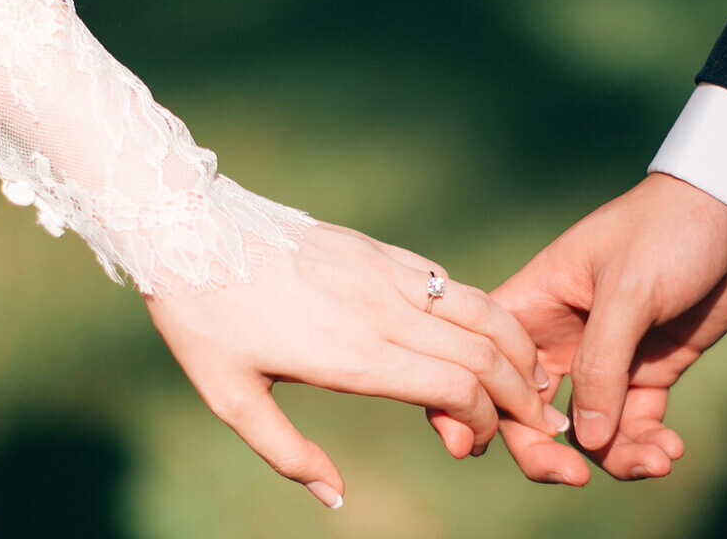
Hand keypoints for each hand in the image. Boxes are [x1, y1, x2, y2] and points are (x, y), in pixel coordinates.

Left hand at [145, 222, 570, 507]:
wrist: (187, 228)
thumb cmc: (204, 320)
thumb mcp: (231, 399)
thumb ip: (288, 453)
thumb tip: (335, 498)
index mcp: (354, 355)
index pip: (455, 387)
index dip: (482, 421)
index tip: (472, 444)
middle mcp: (382, 311)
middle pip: (485, 352)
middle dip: (523, 394)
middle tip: (539, 422)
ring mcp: (385, 274)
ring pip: (481, 309)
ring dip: (519, 347)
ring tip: (535, 378)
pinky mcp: (379, 250)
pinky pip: (449, 282)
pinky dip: (484, 312)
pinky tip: (488, 334)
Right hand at [488, 173, 726, 484]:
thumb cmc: (669, 229)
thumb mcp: (629, 289)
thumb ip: (601, 365)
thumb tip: (585, 441)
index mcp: (533, 304)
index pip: (487, 364)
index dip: (477, 407)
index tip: (485, 447)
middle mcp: (559, 338)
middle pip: (530, 413)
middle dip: (546, 453)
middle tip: (574, 479)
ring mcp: (605, 358)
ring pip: (588, 430)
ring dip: (614, 456)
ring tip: (656, 461)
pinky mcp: (649, 370)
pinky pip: (635, 424)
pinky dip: (647, 444)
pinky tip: (671, 450)